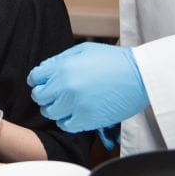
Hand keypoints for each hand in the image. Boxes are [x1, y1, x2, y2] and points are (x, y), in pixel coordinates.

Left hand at [27, 42, 148, 132]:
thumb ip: (60, 59)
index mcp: (63, 67)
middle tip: (53, 94)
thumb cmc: (114, 60)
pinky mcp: (88, 119)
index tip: (43, 82)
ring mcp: (76, 104)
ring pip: (50, 113)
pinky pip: (66, 125)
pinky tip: (73, 114)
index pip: (35, 77)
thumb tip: (44, 68)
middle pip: (40, 97)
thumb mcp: (83, 50)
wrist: (139, 75)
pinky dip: (66, 121)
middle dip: (44, 95)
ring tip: (64, 104)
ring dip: (54, 108)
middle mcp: (66, 86)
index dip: (38, 80)